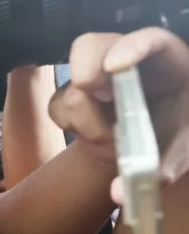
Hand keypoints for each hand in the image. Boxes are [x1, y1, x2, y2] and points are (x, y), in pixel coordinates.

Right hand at [48, 27, 188, 203]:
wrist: (150, 145)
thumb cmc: (173, 137)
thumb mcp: (178, 153)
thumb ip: (158, 169)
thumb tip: (119, 193)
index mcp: (168, 62)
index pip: (149, 40)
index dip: (131, 47)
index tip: (115, 67)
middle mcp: (127, 61)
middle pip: (92, 47)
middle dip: (86, 78)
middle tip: (98, 104)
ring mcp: (96, 76)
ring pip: (70, 83)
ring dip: (84, 121)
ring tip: (112, 144)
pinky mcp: (74, 93)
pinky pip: (56, 105)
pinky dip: (70, 128)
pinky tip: (95, 141)